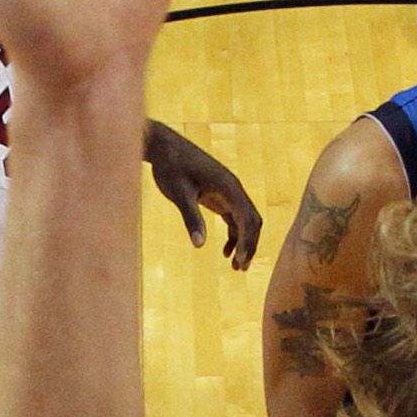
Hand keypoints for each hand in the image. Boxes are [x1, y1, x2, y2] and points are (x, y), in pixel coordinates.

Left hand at [146, 122, 262, 267]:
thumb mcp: (179, 194)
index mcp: (229, 187)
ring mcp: (229, 192)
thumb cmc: (170, 167)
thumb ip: (191, 218)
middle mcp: (234, 189)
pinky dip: (234, 235)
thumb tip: (199, 245)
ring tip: (236, 267)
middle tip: (240, 269)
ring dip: (244, 243)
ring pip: (246, 221)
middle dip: (250, 245)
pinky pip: (234, 217)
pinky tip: (225, 252)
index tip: (239, 262)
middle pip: (253, 221)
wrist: (164, 147)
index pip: (248, 219)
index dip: (247, 242)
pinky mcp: (220, 195)